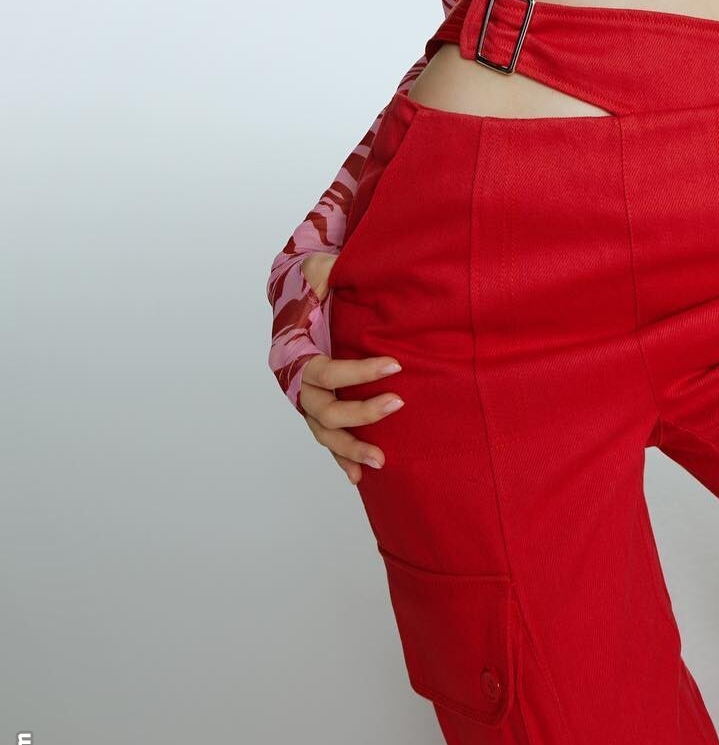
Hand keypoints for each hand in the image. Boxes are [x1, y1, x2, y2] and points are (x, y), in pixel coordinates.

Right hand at [297, 252, 404, 483]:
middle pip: (325, 411)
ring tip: (382, 461)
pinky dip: (341, 457)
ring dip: (352, 448)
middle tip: (400, 402)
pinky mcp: (317, 408)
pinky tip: (359, 476)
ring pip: (325, 433)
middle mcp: (296, 383)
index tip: (395, 363)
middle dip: (361, 413)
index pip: (325, 373)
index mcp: (292, 354)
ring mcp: (306, 400)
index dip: (358, 373)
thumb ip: (327, 271)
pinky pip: (327, 439)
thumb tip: (339, 267)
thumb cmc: (308, 284)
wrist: (295, 295)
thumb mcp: (316, 271)